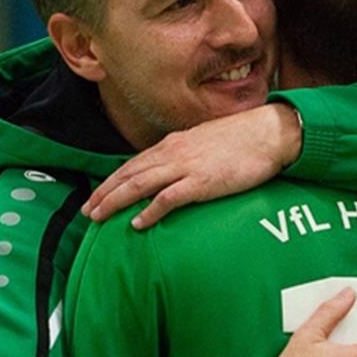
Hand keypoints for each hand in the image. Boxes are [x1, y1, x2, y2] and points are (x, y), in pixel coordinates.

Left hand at [83, 103, 301, 228]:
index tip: (96, 195)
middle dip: (104, 193)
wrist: (269, 133)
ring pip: (139, 184)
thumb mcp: (207, 142)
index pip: (133, 164)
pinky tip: (137, 223)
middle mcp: (173, 153)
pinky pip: (168, 198)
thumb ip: (188, 155)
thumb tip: (176, 169)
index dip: (111, 181)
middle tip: (87, 212)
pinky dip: (149, 211)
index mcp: (174, 144)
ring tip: (99, 217)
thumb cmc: (244, 139)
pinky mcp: (202, 182)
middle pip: (129, 174)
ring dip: (115, 201)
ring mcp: (186, 167)